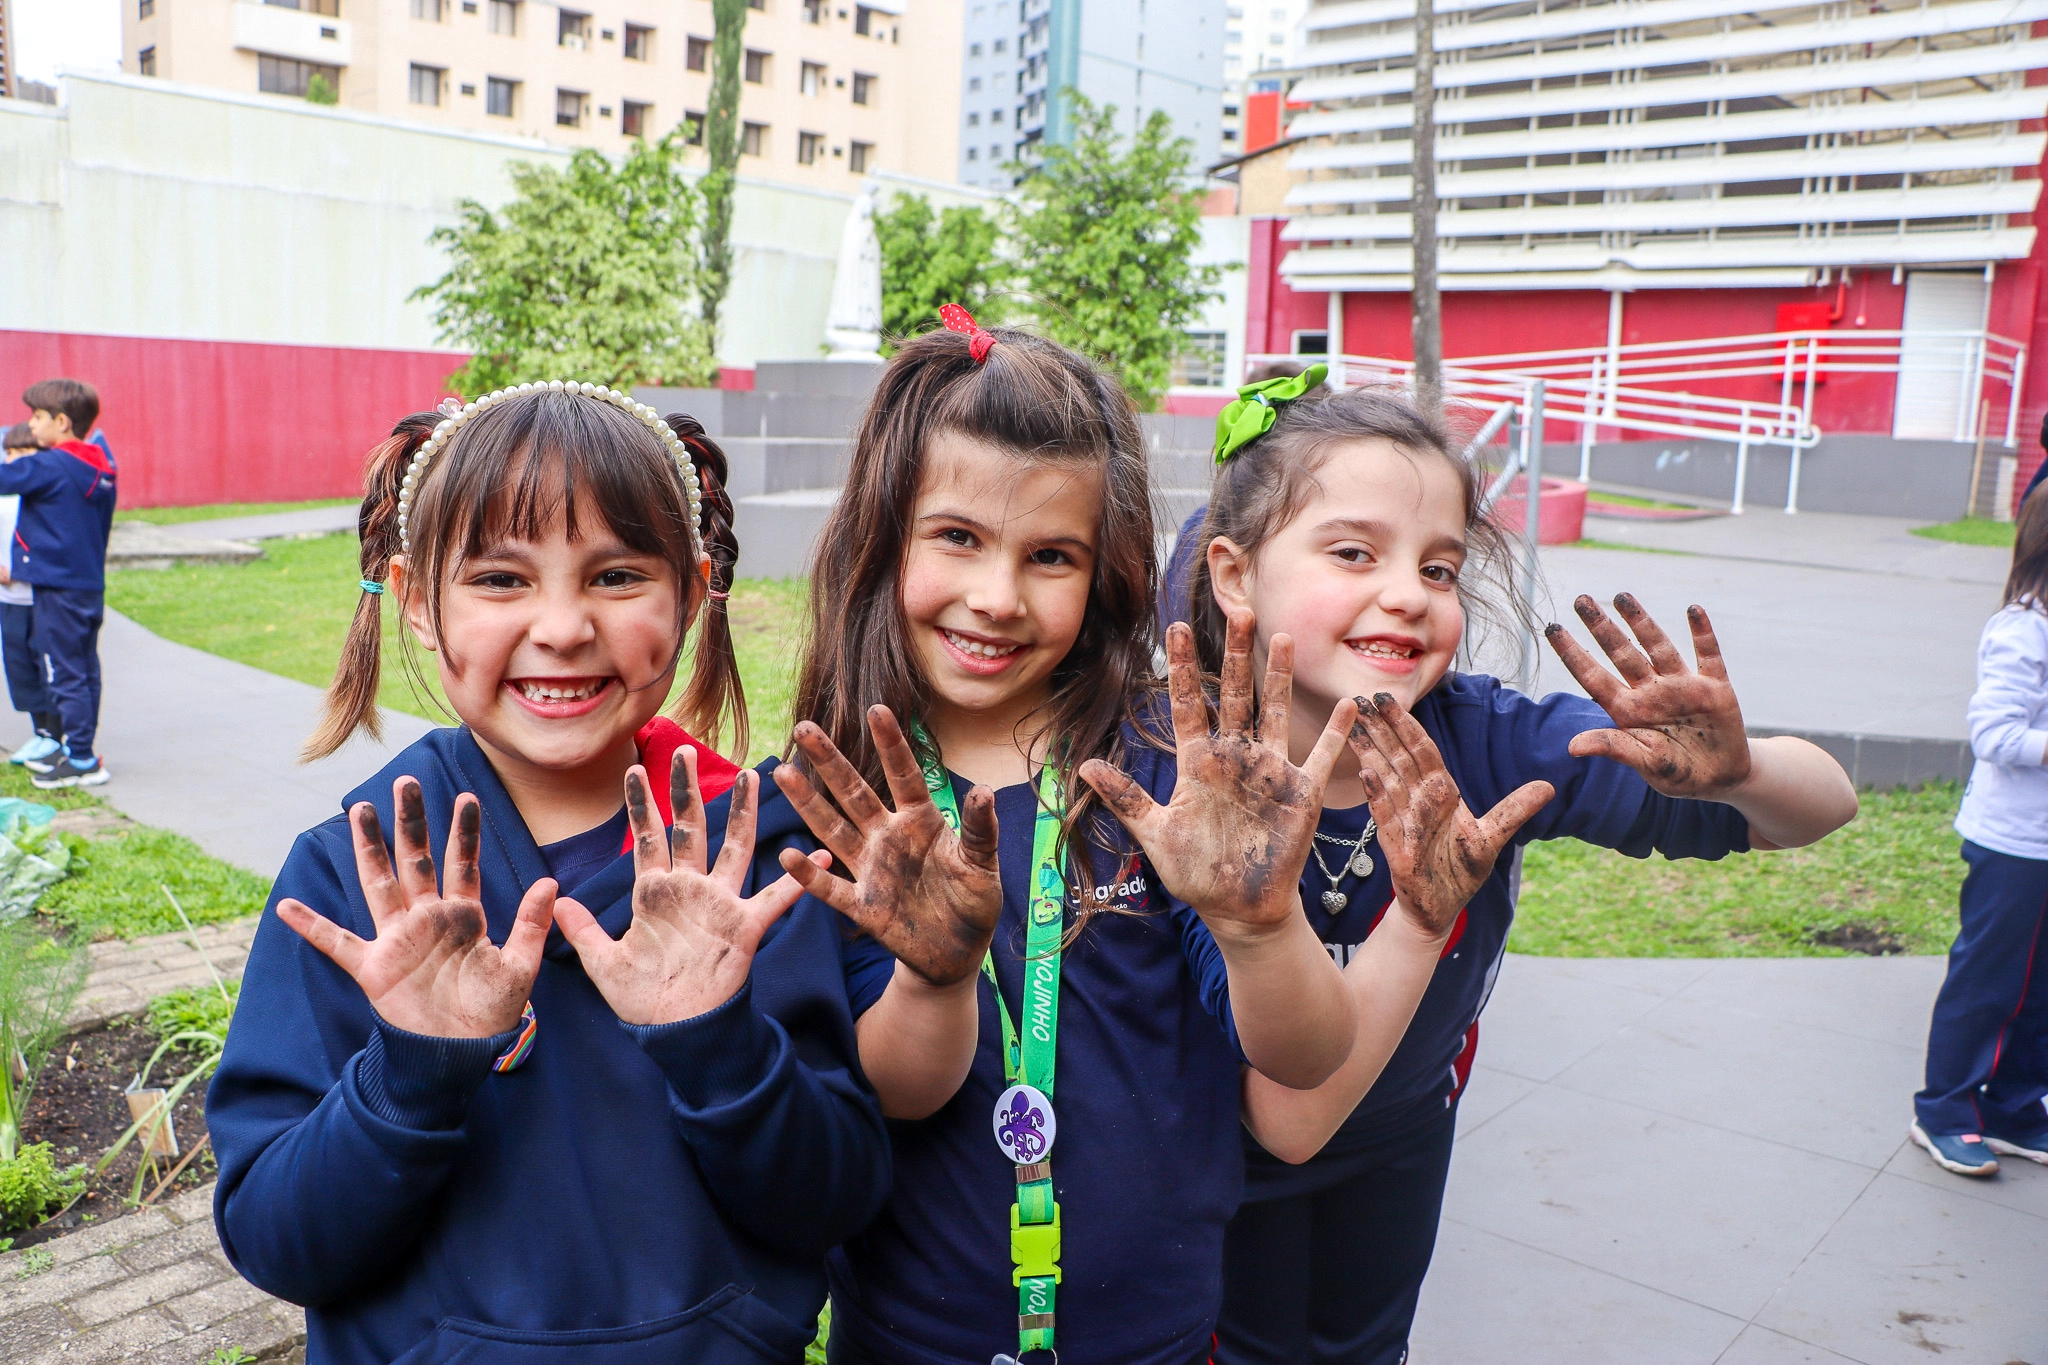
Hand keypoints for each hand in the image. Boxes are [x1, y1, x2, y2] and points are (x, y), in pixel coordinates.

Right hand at [278, 778, 553, 1038]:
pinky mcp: (374, 968)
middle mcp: (426, 919)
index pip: (462, 863)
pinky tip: (287, 908)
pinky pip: (338, 943)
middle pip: (416, 860)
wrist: (461, 1054)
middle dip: (411, 822)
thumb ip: (532, 924)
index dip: (464, 832)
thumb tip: (552, 881)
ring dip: (369, 848)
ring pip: (379, 883)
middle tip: (406, 781)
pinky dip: (312, 927)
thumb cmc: (492, 1012)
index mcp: (462, 916)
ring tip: (359, 810)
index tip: (466, 797)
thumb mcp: (520, 966)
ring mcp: (397, 940)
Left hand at [555, 751, 820, 1025]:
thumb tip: (557, 900)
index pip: (646, 838)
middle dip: (686, 790)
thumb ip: (583, 930)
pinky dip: (797, 879)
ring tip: (752, 775)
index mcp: (654, 893)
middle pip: (689, 828)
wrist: (680, 1031)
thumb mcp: (604, 964)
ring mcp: (719, 904)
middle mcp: (689, 889)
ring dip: (742, 813)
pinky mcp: (745, 926)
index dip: (639, 805)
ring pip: (734, 847)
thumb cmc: (642, 1000)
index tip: (633, 769)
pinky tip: (819, 856)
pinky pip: (776, 898)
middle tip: (684, 750)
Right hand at [772, 707, 1001, 988]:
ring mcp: (872, 870)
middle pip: (854, 793)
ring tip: (782, 772)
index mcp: (921, 822)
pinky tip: (788, 856)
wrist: (958, 955)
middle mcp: (889, 838)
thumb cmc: (973, 903)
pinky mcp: (864, 907)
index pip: (904, 776)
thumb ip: (980, 831)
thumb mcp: (984, 866)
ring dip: (808, 804)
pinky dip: (810, 876)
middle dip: (830, 762)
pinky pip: (831, 889)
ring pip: (833, 830)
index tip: (877, 709)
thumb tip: (983, 790)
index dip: (890, 745)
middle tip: (805, 727)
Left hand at [1078, 613, 1354, 944]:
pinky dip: (1336, 732)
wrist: (1240, 910)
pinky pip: (1321, 756)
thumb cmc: (1196, 875)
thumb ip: (1125, 798)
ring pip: (1275, 712)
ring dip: (1278, 677)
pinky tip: (1351, 705)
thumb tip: (1085, 765)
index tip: (1175, 628)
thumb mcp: (1156, 835)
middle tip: (1239, 611)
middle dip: (1235, 655)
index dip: (1181, 667)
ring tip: (1281, 637)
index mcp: (1197, 764)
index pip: (1187, 704)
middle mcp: (1234, 758)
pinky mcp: (1301, 793)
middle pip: (1234, 695)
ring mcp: (1269, 772)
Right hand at [1349, 694, 1552, 937]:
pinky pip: (1387, 818)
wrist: (1440, 910)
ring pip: (1387, 781)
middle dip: (1381, 729)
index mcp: (1441, 794)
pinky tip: (1365, 774)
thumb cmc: (1460, 871)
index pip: (1423, 751)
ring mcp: (1405, 824)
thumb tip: (1549, 786)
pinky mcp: (1398, 850)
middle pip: (1399, 758)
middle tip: (1361, 698)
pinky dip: (1377, 796)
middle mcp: (1419, 803)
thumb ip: (1514, 810)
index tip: (1389, 700)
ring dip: (1371, 753)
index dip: (1407, 725)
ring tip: (1355, 726)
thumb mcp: (1492, 838)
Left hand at [1545, 594, 1751, 798]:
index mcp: (1628, 711)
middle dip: (1601, 627)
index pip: (1594, 677)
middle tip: (1580, 600)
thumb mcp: (1645, 763)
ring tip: (1621, 596)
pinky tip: (1693, 610)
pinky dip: (1702, 633)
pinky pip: (1707, 655)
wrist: (1720, 779)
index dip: (1573, 653)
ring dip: (1641, 622)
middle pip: (1622, 653)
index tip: (1552, 628)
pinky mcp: (1714, 688)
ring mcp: (1681, 687)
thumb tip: (1572, 747)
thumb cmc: (1676, 772)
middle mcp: (1651, 692)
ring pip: (1658, 647)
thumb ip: (1614, 748)